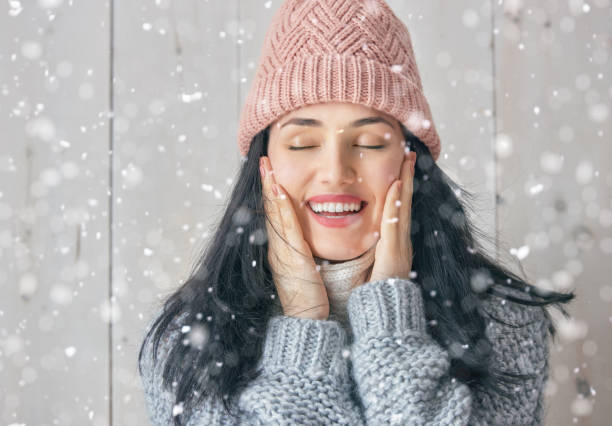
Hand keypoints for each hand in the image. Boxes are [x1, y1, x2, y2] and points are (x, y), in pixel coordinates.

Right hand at [260, 156, 329, 320]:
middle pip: (271, 210)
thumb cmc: (311, 300)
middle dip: (267, 184)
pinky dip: (280, 208)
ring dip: (271, 189)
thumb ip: (306, 254)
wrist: (307, 323)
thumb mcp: (307, 271)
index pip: (277, 215)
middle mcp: (278, 248)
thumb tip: (310, 243)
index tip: (272, 172)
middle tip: (264, 161)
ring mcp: (281, 253)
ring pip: (274, 215)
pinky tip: (280, 191)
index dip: (273, 193)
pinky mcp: (291, 258)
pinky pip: (285, 228)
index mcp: (283, 250)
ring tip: (267, 167)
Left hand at [365, 150, 416, 283]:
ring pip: (402, 209)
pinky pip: (394, 224)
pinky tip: (395, 186)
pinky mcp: (395, 255)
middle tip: (409, 154)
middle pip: (403, 204)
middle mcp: (399, 243)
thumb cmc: (370, 295)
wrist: (381, 318)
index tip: (399, 166)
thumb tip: (356, 233)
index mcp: (391, 245)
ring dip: (405, 183)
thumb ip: (365, 250)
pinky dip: (396, 205)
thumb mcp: (366, 266)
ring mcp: (400, 248)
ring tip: (407, 161)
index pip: (394, 209)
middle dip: (406, 178)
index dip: (398, 187)